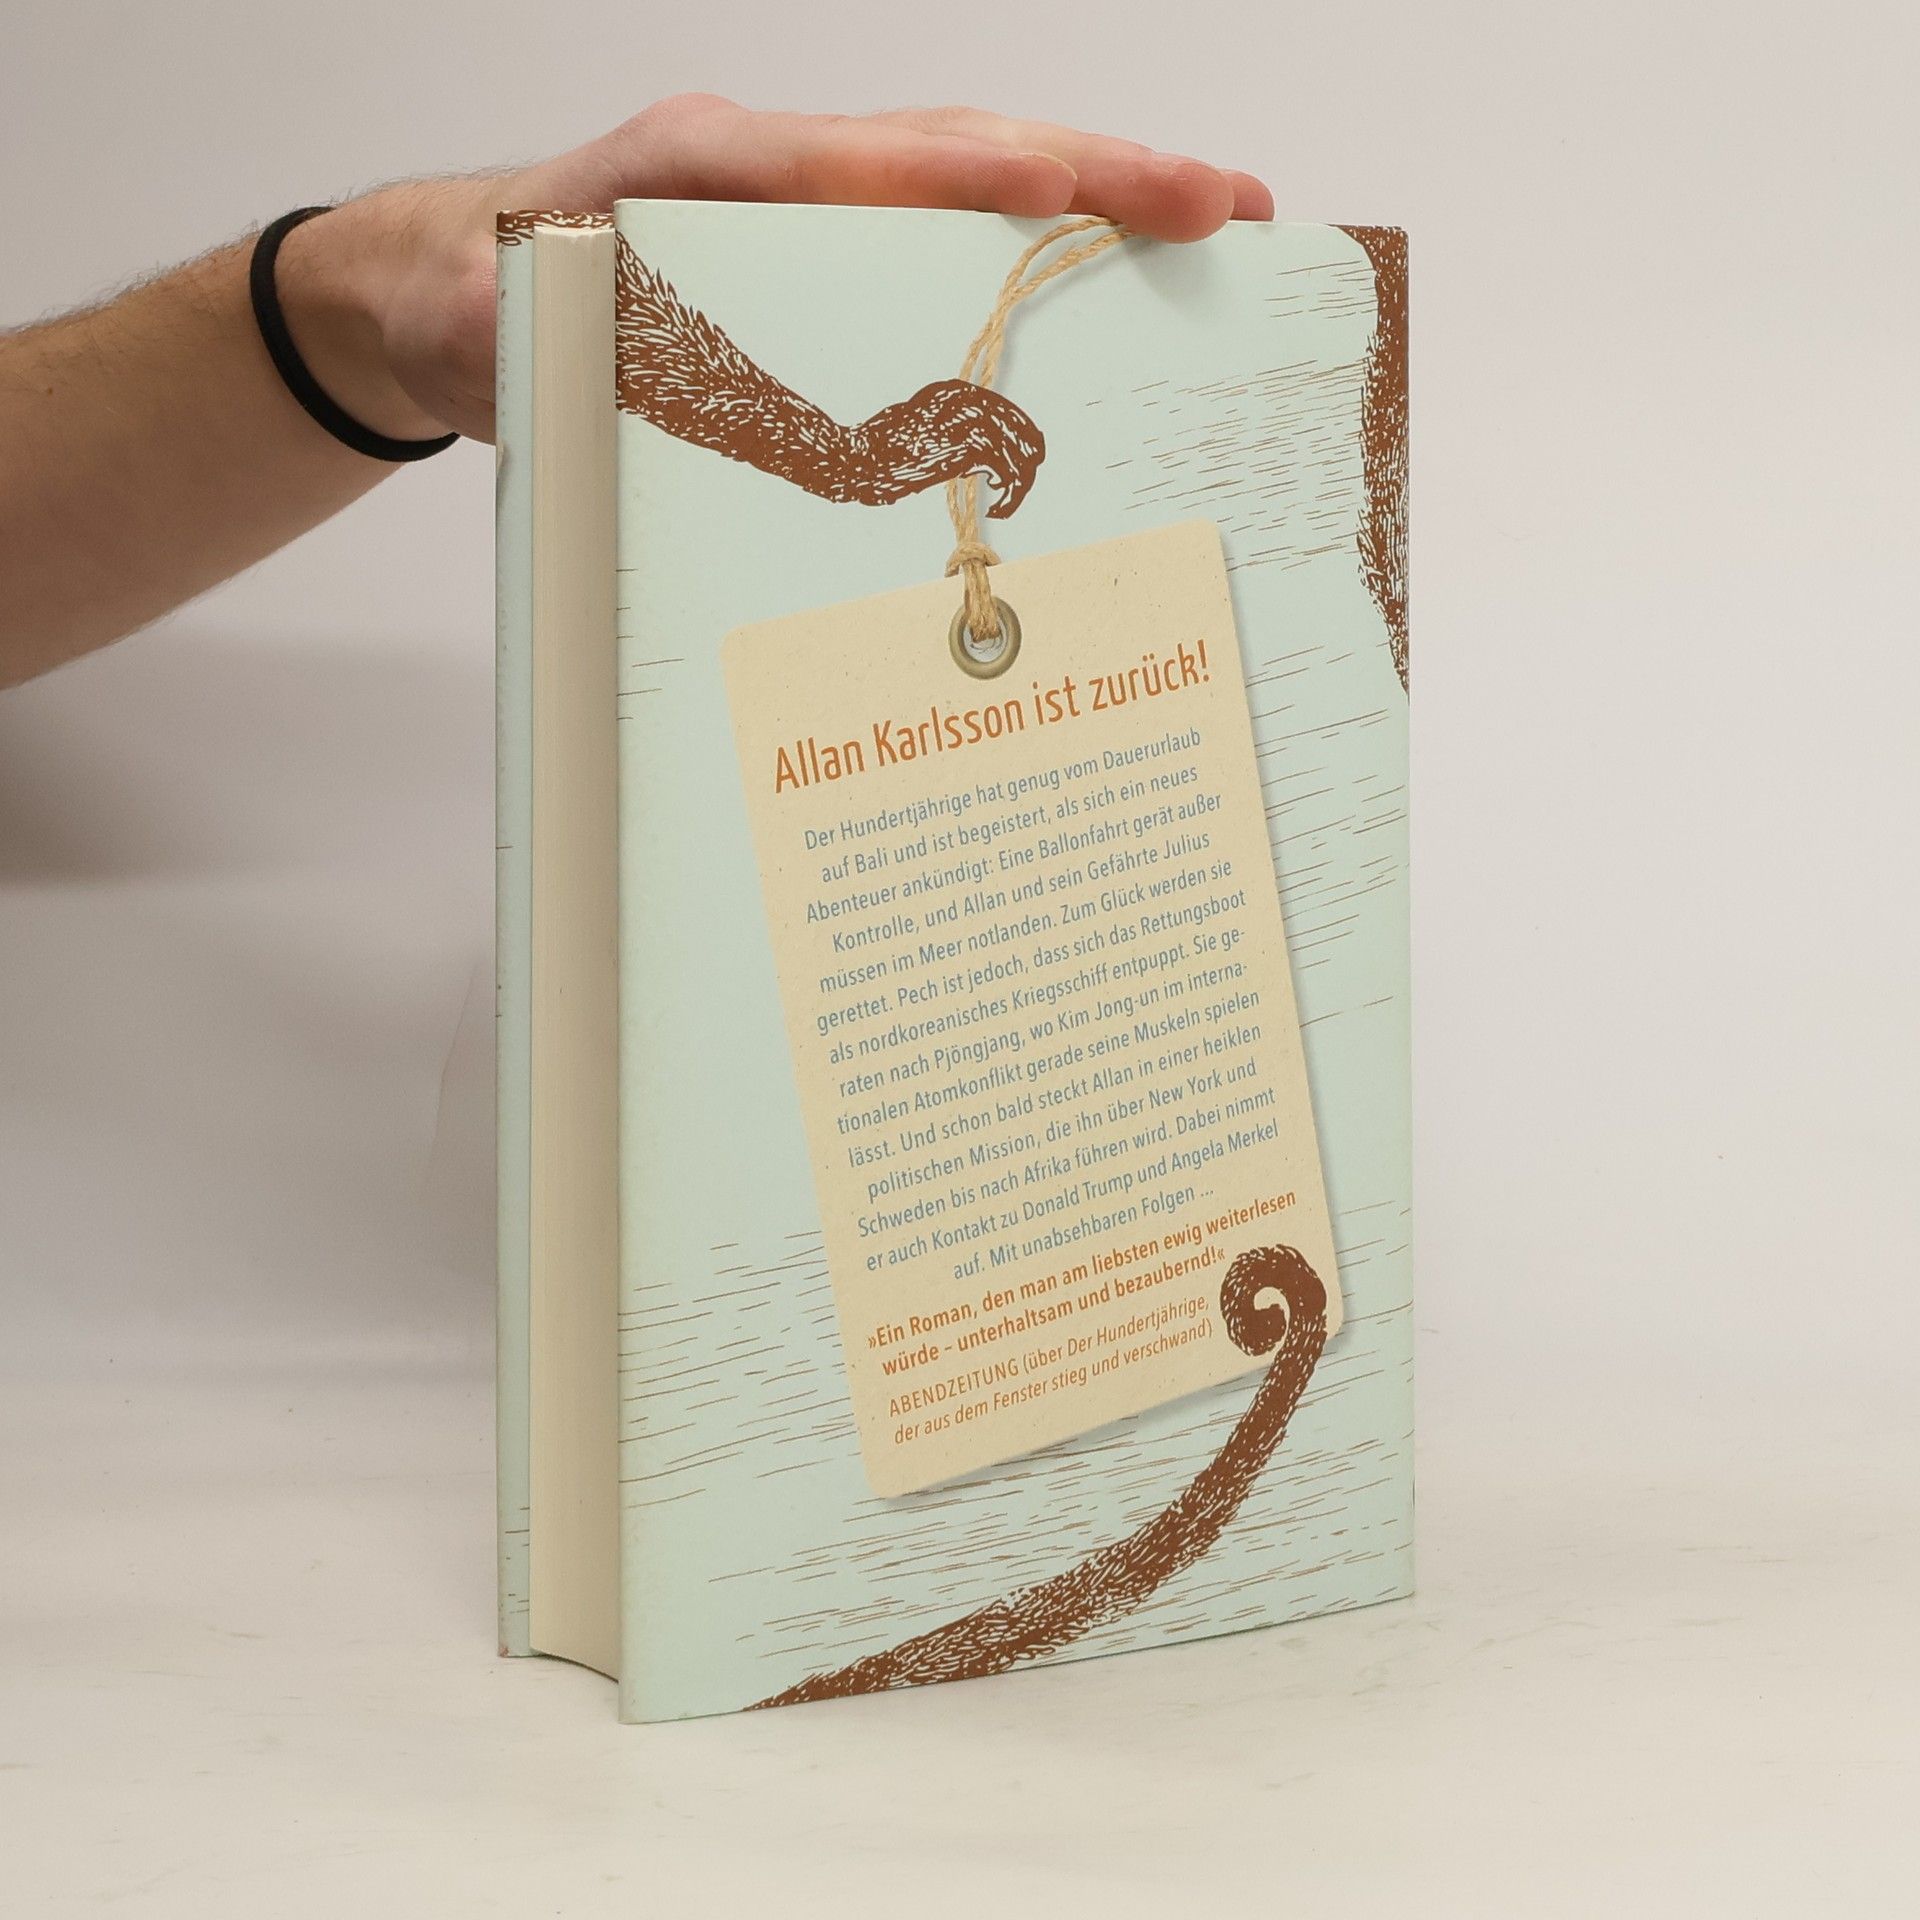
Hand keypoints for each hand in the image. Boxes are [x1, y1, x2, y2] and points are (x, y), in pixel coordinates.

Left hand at [279, 97, 1274, 446]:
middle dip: (1099, 174)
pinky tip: (1108, 279)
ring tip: (1211, 229)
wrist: (453, 290)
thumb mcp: (502, 328)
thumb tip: (620, 351)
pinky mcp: (825, 251)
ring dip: (1094, 200)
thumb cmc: (487, 304)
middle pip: (958, 151)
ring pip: (971, 182)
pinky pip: (944, 237)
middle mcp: (776, 170)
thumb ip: (556, 336)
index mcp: (708, 170)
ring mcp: (812, 205)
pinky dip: (1035, 247)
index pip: (864, 160)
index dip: (977, 178)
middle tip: (1225, 207)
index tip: (1077, 198)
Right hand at [852, 380, 1047, 517]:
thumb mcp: (912, 435)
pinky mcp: (967, 449)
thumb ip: (939, 436)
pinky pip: (1009, 469)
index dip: (1017, 435)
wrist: (858, 459)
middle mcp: (961, 400)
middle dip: (1026, 457)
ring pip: (1017, 447)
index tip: (1018, 461)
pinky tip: (997, 508)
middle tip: (1019, 486)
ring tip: (1005, 503)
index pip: (1000, 409)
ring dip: (1020, 481)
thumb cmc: (876, 453)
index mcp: (948, 393)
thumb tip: (967, 462)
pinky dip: (1011, 493)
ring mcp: (965, 422)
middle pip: (1016, 423)